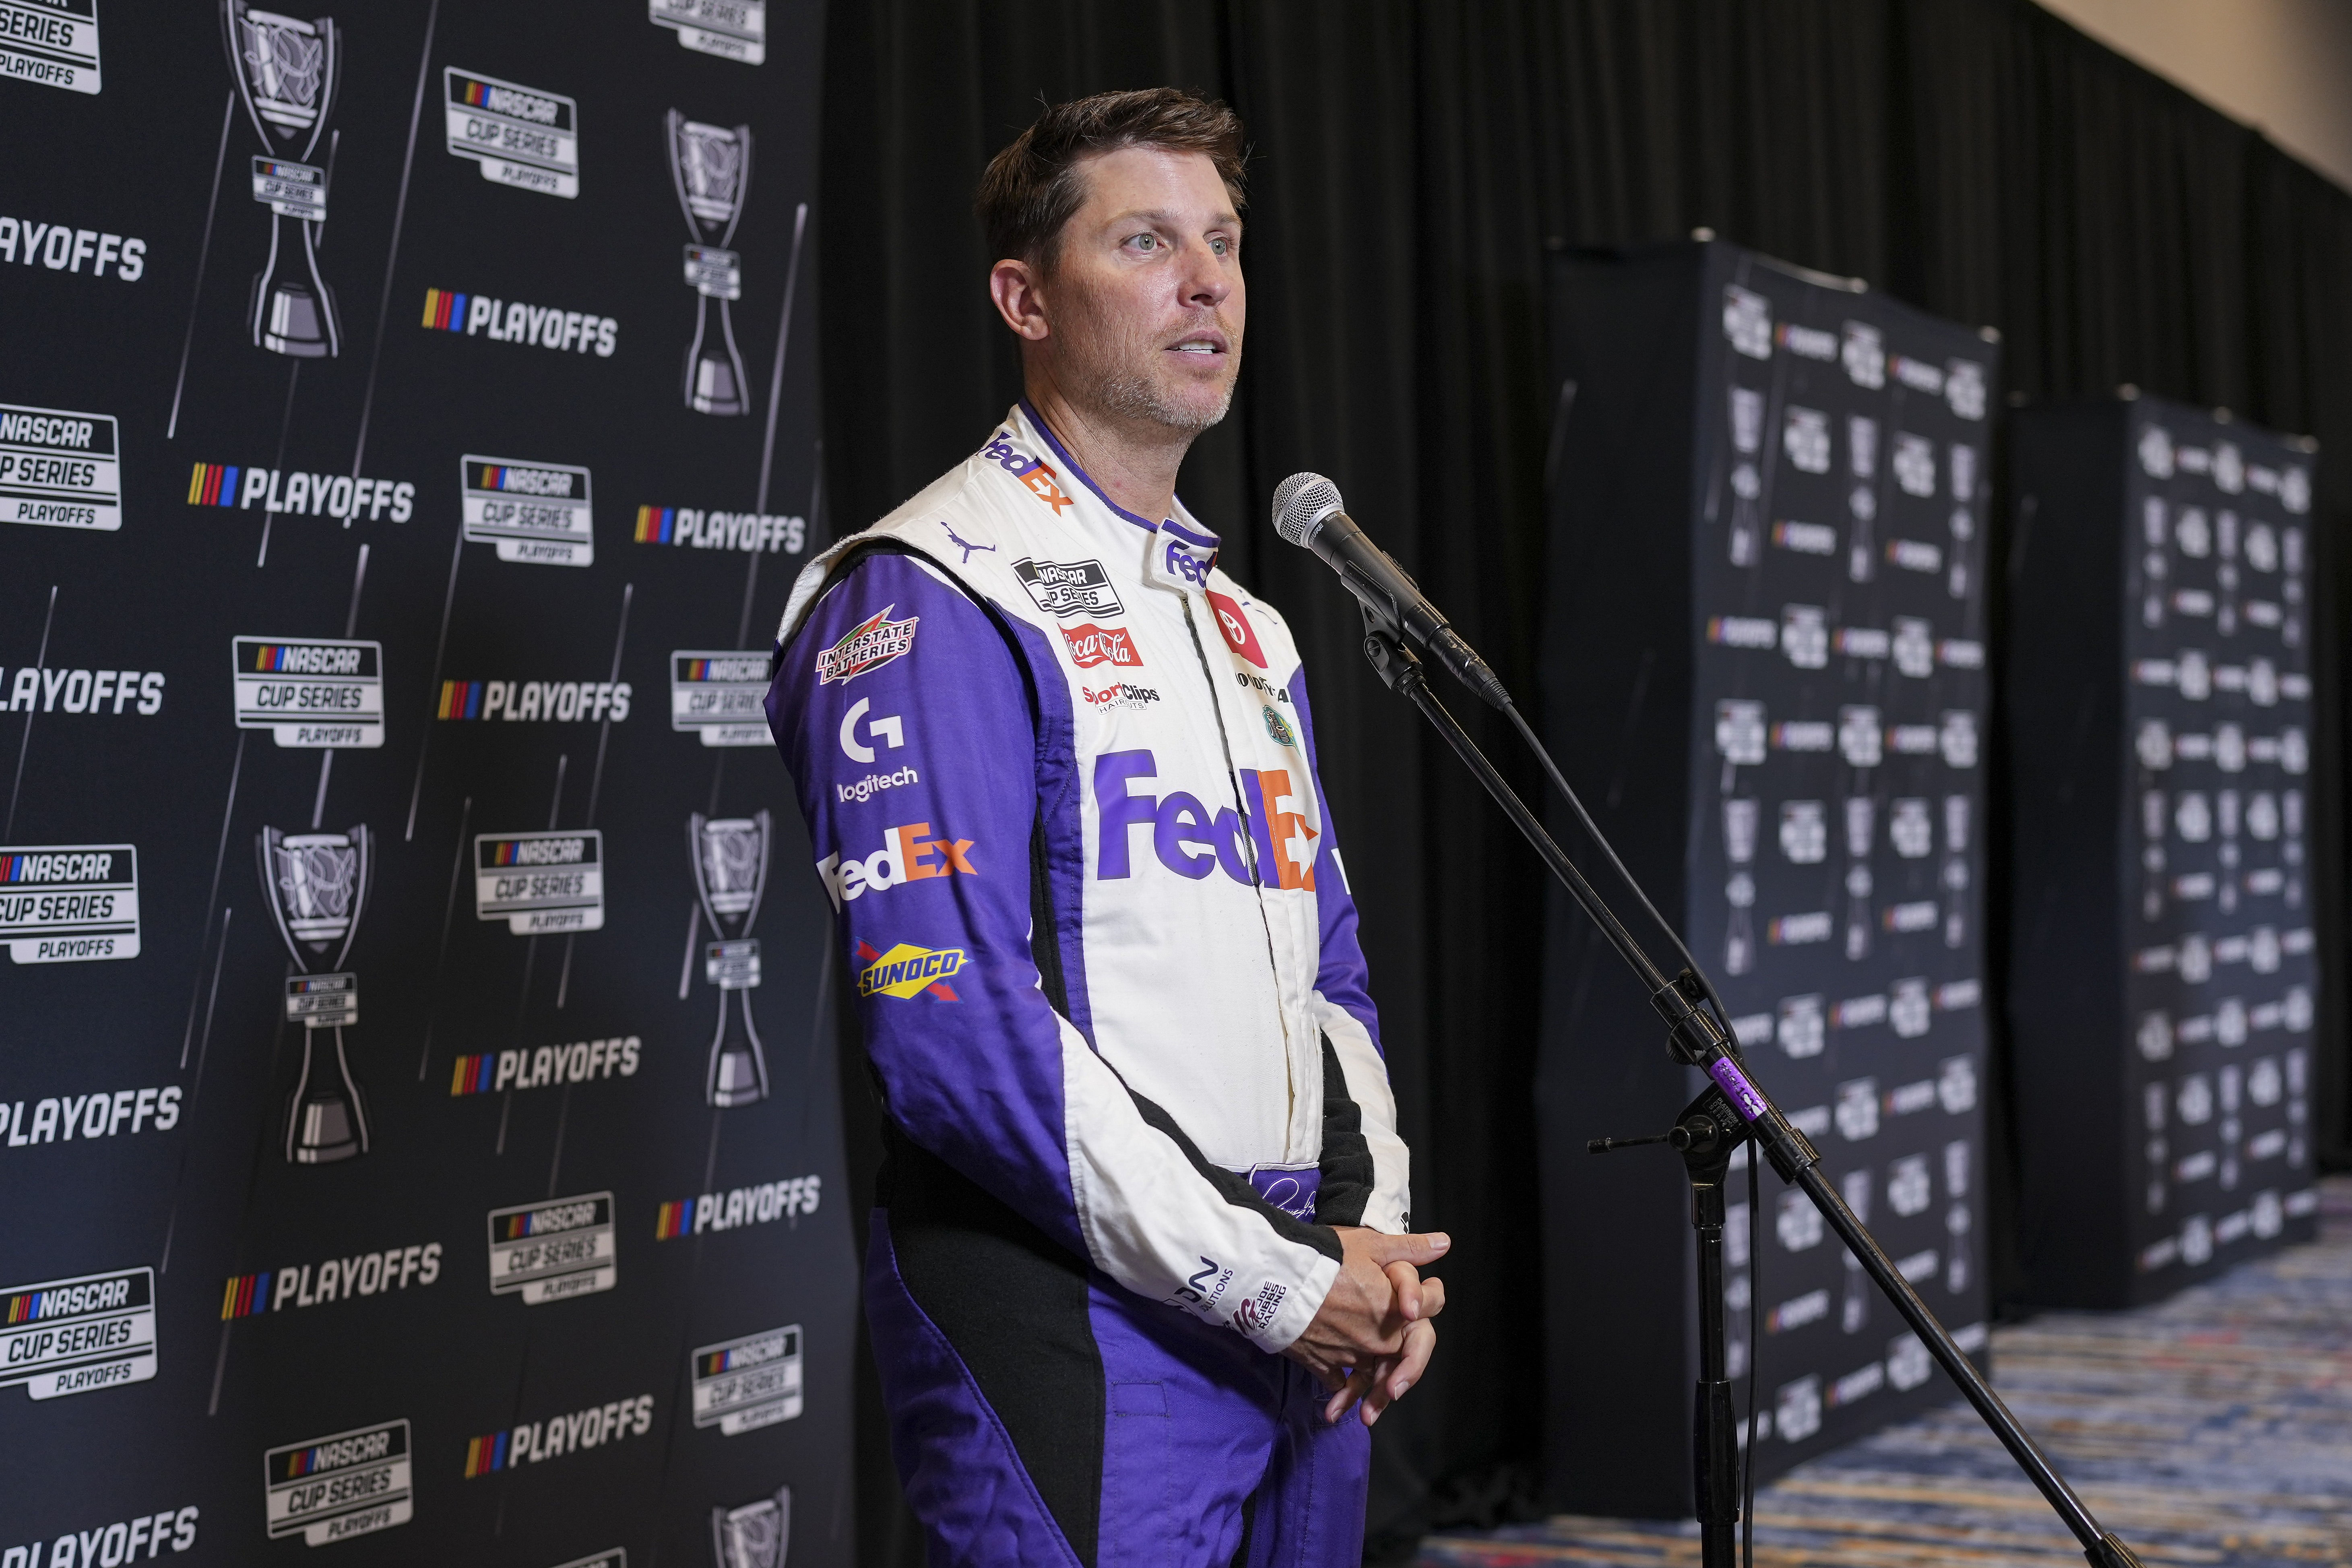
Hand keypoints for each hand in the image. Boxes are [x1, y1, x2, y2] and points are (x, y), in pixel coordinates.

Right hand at [1281, 1228, 1448, 1426]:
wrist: (1277, 1280)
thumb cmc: (1326, 1258)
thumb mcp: (1372, 1245)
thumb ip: (1410, 1249)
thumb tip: (1445, 1243)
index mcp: (1398, 1311)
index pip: (1432, 1307)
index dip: (1433, 1295)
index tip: (1427, 1291)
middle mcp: (1380, 1339)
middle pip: (1404, 1353)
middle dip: (1407, 1357)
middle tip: (1406, 1355)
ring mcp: (1351, 1355)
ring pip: (1372, 1375)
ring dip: (1373, 1387)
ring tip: (1369, 1406)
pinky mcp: (1322, 1364)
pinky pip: (1338, 1382)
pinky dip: (1340, 1390)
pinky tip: (1338, 1392)